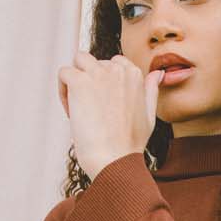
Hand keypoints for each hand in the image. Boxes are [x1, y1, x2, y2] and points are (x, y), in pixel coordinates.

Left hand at [57, 52, 164, 180]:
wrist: (114, 160)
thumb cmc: (130, 145)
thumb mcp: (150, 116)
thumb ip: (151, 91)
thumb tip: (158, 73)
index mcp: (134, 75)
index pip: (113, 62)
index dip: (105, 82)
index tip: (104, 104)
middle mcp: (117, 70)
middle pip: (94, 62)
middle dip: (89, 82)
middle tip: (91, 111)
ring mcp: (98, 74)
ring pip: (78, 60)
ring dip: (74, 79)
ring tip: (78, 106)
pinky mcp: (80, 82)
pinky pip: (64, 73)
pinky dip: (62, 91)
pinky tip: (71, 111)